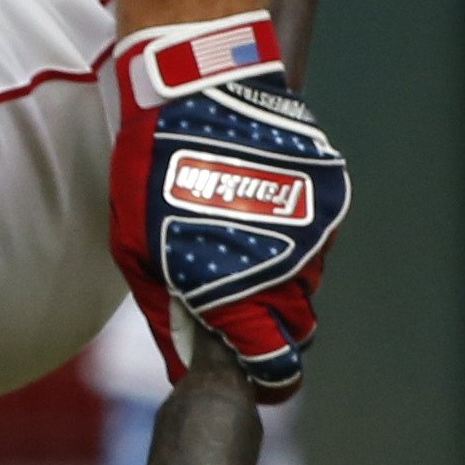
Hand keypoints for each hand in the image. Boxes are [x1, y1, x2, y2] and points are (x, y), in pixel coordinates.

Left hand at [111, 14, 344, 400]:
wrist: (197, 89)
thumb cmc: (148, 171)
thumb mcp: (133, 249)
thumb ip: (165, 314)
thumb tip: (183, 364)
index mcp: (233, 291)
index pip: (276, 364)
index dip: (264, 375)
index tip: (253, 372)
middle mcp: (285, 269)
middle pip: (297, 328)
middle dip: (269, 325)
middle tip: (231, 298)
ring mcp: (315, 231)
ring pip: (307, 281)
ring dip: (277, 274)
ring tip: (232, 231)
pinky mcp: (331, 196)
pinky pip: (316, 237)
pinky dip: (291, 232)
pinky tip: (253, 200)